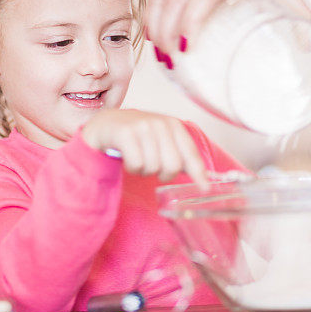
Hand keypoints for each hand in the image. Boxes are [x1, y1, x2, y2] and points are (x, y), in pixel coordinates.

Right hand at [81, 109, 207, 187]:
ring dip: (144, 170)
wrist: (105, 125)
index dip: (199, 174)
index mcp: (173, 125)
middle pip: (173, 165)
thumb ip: (181, 157)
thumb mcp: (161, 141)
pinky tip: (128, 158)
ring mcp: (142, 126)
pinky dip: (132, 168)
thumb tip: (205, 180)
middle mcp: (160, 123)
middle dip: (163, 173)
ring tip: (138, 158)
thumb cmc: (136, 137)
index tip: (205, 188)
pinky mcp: (124, 133)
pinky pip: (136, 164)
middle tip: (153, 167)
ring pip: (153, 167)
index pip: (191, 154)